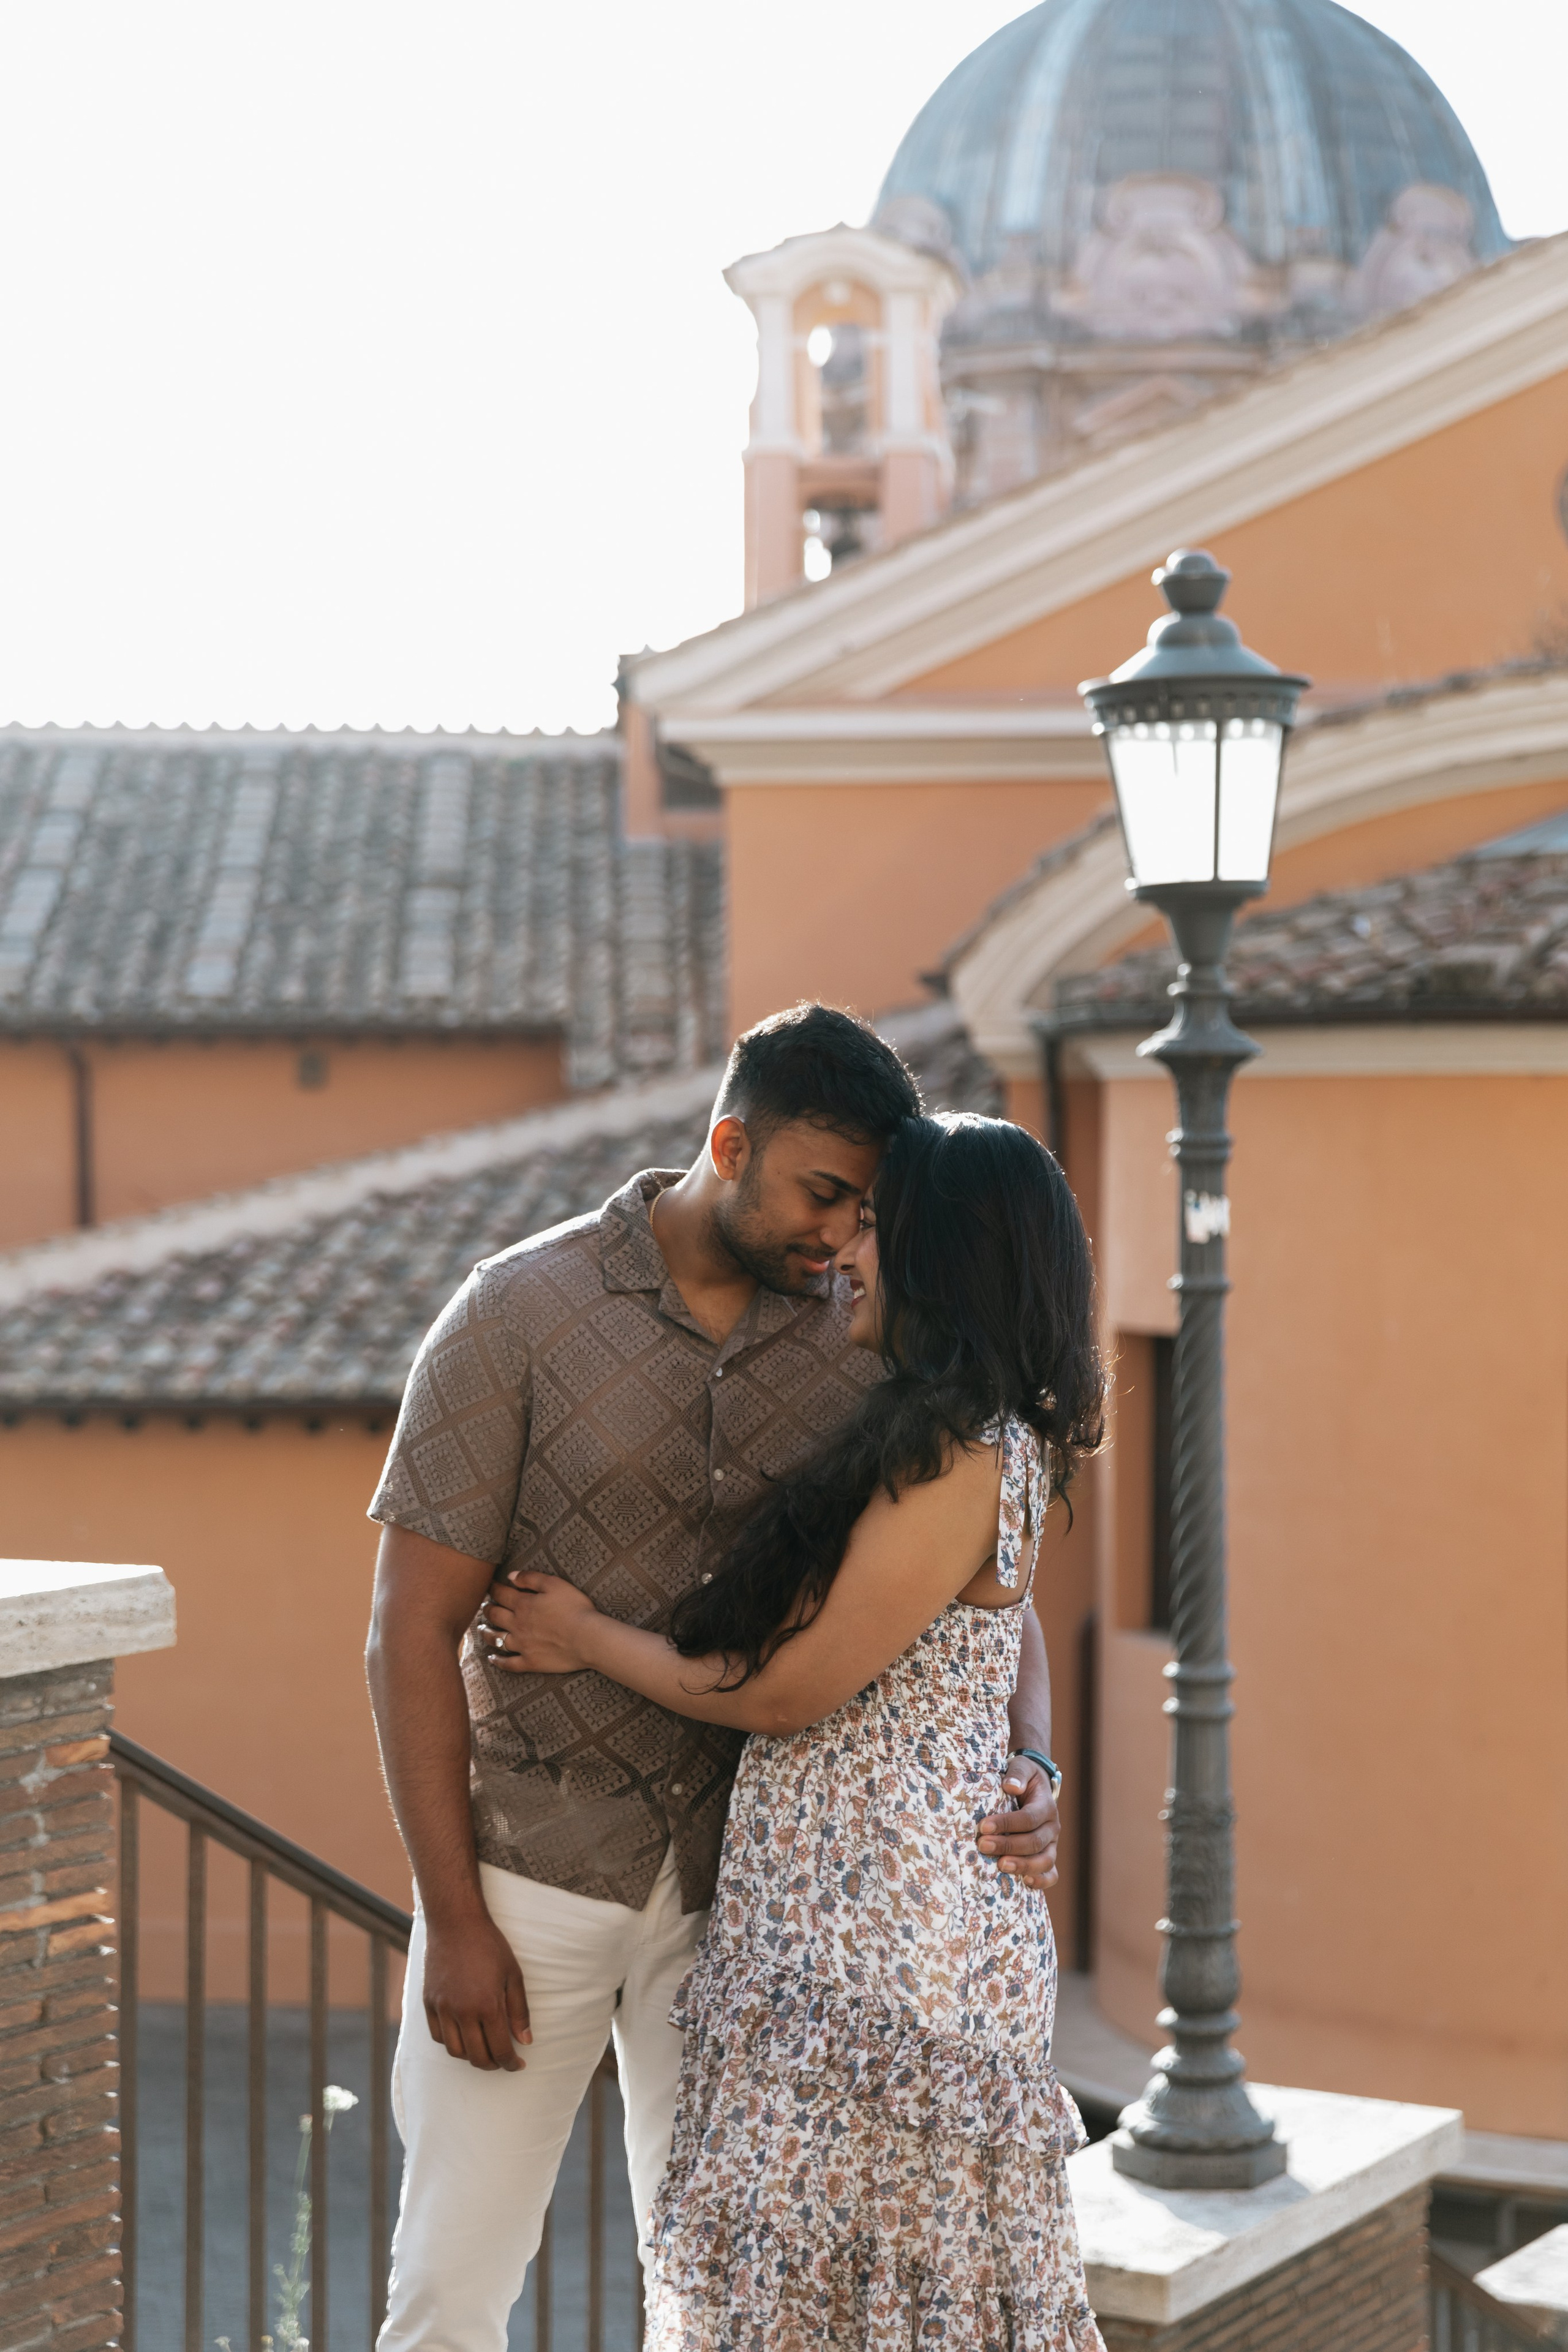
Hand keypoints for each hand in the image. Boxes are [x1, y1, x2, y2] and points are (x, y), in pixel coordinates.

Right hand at [422, 1910, 530, 2070]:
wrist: (456, 1923)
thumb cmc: (489, 1946)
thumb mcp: (513, 1975)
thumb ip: (519, 2011)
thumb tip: (525, 2041)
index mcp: (487, 2005)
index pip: (500, 2049)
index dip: (511, 2063)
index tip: (518, 2065)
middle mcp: (462, 2012)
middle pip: (477, 2057)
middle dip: (493, 2064)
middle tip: (503, 2060)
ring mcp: (443, 2008)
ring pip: (455, 2051)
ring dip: (471, 2057)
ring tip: (484, 2050)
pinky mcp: (429, 2003)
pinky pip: (438, 2036)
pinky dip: (452, 2043)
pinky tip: (464, 2036)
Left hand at [482, 1569, 599, 1674]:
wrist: (587, 1638)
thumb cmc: (575, 1608)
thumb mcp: (555, 1584)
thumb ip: (531, 1578)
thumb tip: (510, 1576)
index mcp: (523, 1604)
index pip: (501, 1594)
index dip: (493, 1589)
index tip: (488, 1587)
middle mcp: (517, 1625)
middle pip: (495, 1616)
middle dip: (486, 1609)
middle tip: (483, 1607)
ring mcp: (522, 1645)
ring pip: (496, 1639)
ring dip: (486, 1633)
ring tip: (481, 1629)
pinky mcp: (530, 1662)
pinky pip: (508, 1663)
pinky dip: (498, 1661)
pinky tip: (491, 1658)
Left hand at [977, 1755, 1059, 1887]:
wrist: (1034, 1786)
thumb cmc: (1023, 1778)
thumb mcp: (1022, 1768)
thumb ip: (1017, 1774)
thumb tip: (1011, 1786)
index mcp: (1047, 1806)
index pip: (1029, 1818)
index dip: (1007, 1823)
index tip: (983, 1826)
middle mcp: (1052, 1827)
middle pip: (1034, 1841)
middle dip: (1008, 1845)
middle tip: (983, 1845)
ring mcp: (1052, 1844)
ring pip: (1045, 1860)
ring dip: (1022, 1866)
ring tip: (1000, 1866)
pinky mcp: (1048, 1856)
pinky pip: (1051, 1873)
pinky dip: (1042, 1880)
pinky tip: (1025, 1883)